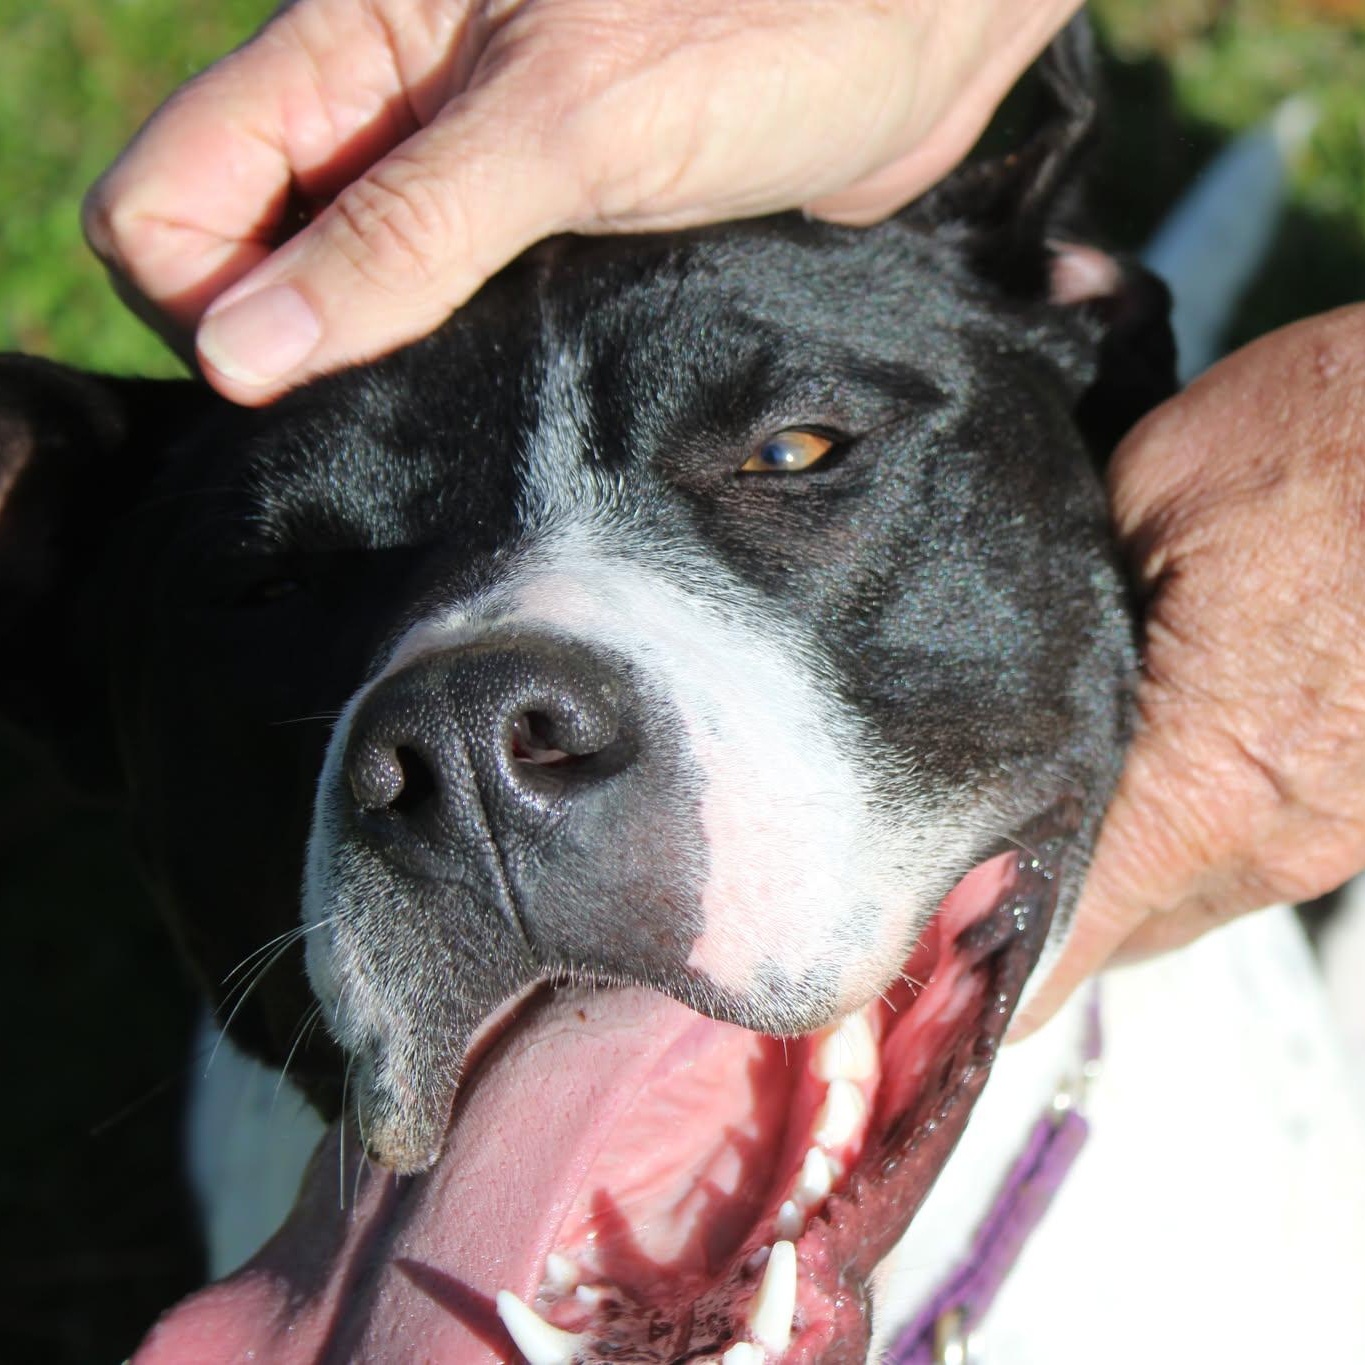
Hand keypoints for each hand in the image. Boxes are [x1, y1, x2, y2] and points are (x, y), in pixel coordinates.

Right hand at [83, 0, 1080, 403]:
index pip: (167, 190)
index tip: (287, 374)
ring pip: (330, 291)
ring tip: (452, 392)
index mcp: (350, 45)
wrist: (909, 31)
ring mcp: (452, 174)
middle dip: (272, 340)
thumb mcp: (567, 128)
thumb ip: (401, 234)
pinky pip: (430, 310)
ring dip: (356, 362)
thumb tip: (243, 347)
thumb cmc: (764, 31)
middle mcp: (381, 111)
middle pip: (231, 249)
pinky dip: (432, 359)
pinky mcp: (528, 226)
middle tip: (387, 390)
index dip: (198, 299)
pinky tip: (489, 385)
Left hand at [1014, 305, 1364, 1034]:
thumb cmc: (1329, 439)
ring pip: (1191, 898)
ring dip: (1118, 877)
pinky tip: (1151, 776)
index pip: (1065, 937)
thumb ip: (1063, 629)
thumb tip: (1002, 696)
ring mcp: (1344, 829)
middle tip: (957, 874)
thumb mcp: (1142, 506)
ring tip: (1040, 823)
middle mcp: (1279, 838)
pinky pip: (1256, 853)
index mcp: (1200, 782)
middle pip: (1123, 935)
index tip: (916, 962)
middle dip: (1039, 917)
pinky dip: (1190, 840)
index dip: (979, 965)